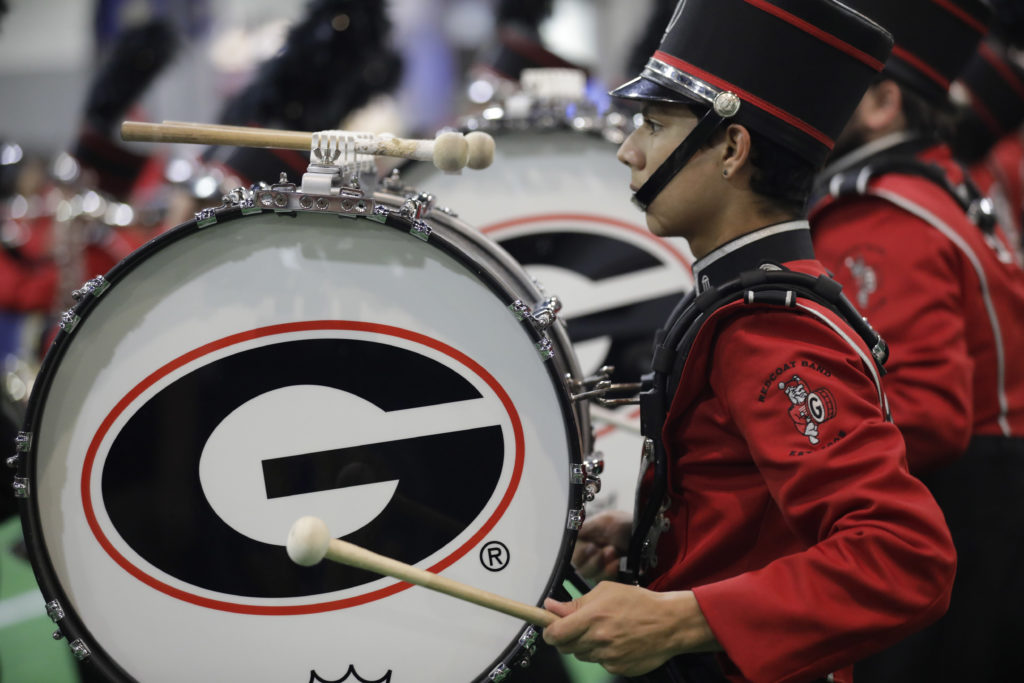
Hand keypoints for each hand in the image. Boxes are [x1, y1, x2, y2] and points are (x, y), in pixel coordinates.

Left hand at [542, 582, 719, 676]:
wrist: (669, 623)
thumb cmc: (639, 603)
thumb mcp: (605, 592)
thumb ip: (575, 603)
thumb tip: (551, 607)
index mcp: (592, 617)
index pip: (555, 634)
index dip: (549, 632)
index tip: (550, 628)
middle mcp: (598, 639)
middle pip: (566, 647)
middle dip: (567, 637)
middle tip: (580, 626)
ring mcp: (608, 656)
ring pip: (582, 655)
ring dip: (586, 645)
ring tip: (605, 631)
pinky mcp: (618, 668)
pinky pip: (600, 663)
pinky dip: (603, 654)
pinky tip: (617, 642)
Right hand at [572, 510, 631, 581]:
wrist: (647, 534)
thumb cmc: (627, 523)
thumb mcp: (605, 520)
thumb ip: (585, 527)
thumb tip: (570, 532)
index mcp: (585, 539)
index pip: (571, 552)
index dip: (579, 553)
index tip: (590, 547)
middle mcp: (590, 553)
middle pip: (579, 567)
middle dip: (592, 560)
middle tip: (606, 549)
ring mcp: (600, 565)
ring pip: (590, 575)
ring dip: (601, 565)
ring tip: (614, 552)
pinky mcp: (611, 574)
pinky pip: (604, 580)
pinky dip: (611, 572)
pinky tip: (619, 563)